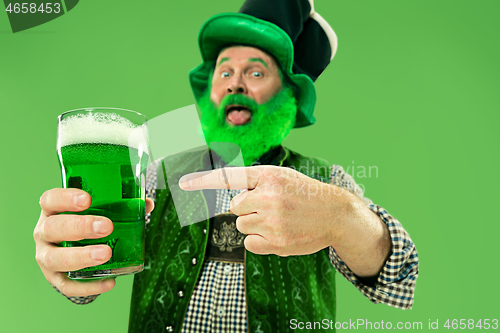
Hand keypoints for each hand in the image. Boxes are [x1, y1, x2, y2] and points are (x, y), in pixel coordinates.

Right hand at [34, 188, 153, 296]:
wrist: (73, 248)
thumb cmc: (87, 222)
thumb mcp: (99, 210)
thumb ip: (122, 205)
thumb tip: (147, 204)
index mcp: (53, 210)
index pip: (50, 199)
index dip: (66, 198)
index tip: (87, 199)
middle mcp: (44, 232)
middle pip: (53, 228)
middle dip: (80, 227)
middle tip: (107, 227)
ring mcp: (45, 256)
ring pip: (55, 258)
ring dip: (81, 256)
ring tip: (106, 254)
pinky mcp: (54, 278)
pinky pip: (66, 285)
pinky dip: (88, 286)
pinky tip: (109, 282)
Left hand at [180, 165, 390, 276]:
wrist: (335, 213)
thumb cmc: (304, 193)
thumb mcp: (282, 176)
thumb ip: (255, 180)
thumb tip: (231, 195)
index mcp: (268, 175)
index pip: (229, 176)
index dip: (203, 180)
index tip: (183, 183)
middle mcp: (269, 196)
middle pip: (234, 207)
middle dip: (248, 208)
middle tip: (271, 207)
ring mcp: (273, 220)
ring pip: (241, 225)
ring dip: (254, 224)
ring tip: (277, 220)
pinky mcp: (277, 242)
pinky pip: (249, 243)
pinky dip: (259, 240)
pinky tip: (278, 233)